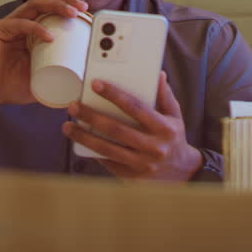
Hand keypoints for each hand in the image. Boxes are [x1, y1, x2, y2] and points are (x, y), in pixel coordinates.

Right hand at [0, 0, 87, 110]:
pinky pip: (20, 24)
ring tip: (72, 13)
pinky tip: (49, 36)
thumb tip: (83, 84)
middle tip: (83, 7)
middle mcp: (20, 23)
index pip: (51, 11)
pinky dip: (36, 28)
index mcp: (31, 31)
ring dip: (55, 6)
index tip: (88, 13)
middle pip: (45, 2)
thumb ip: (57, 77)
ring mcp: (8, 25)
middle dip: (66, 0)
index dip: (69, 7)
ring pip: (34, 5)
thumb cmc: (10, 86)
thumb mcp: (41, 80)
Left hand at [63, 72, 203, 180]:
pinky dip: (92, 152)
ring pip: (107, 149)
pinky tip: (80, 143)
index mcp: (164, 128)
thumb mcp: (174, 116)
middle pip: (116, 129)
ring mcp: (142, 165)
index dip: (115, 95)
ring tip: (68, 126)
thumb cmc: (173, 137)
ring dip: (84, 137)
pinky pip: (108, 163)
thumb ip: (164, 95)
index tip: (95, 84)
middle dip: (91, 116)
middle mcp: (153, 147)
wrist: (182, 172)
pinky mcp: (132, 178)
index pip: (136, 108)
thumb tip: (157, 73)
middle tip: (73, 106)